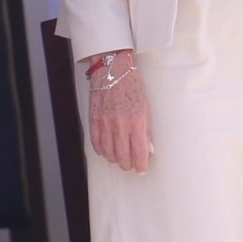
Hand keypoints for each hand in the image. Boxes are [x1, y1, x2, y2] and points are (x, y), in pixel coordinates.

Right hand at [85, 53, 151, 174]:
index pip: (139, 152)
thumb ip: (146, 130)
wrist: (113, 71)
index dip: (141, 165)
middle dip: (128, 165)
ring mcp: (105, 123)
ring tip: (120, 159)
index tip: (142, 170)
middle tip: (131, 165)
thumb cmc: (132, 87)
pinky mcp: (93, 120)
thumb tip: (149, 149)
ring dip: (115, 159)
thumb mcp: (146, 108)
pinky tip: (106, 152)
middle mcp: (120, 125)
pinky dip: (101, 151)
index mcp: (136, 122)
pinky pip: (96, 143)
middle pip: (122, 156)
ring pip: (108, 153)